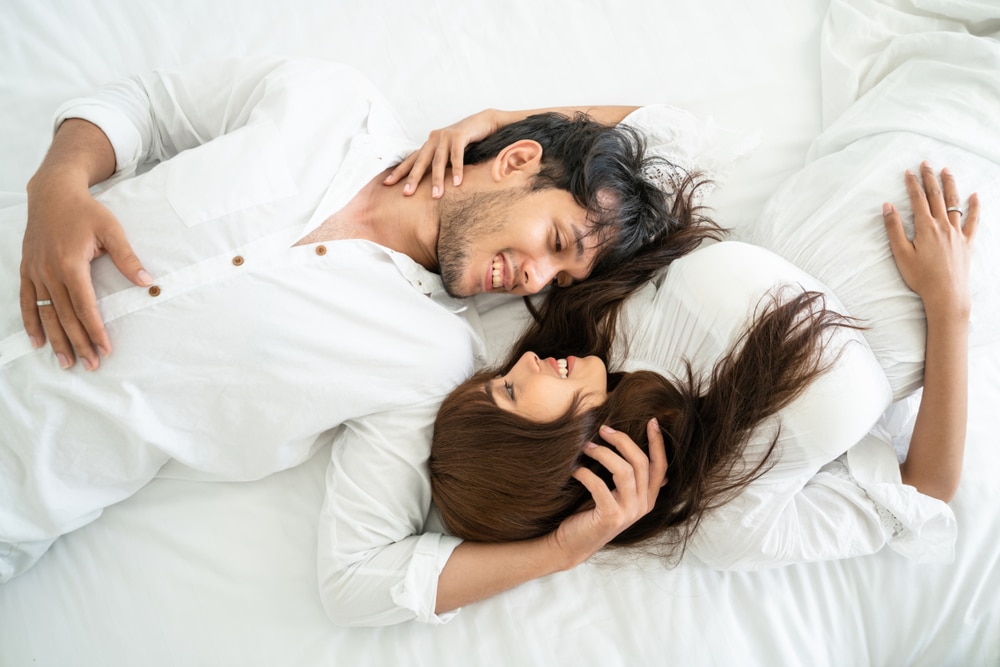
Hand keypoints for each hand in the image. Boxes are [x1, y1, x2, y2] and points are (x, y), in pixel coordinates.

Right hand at [21, 179, 149, 369]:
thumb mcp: (111, 230)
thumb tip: (147, 281)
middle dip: (80, 343)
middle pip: (66, 316)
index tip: (106, 349)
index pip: (85, 306)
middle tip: (92, 365)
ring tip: (66, 363)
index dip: (95, 330)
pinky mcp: (27, 270)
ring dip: (56, 340)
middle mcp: (49, 272)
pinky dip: (31, 323)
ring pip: (46, 314)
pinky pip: (27, 302)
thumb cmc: (86, 211)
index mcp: (70, 264)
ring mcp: (35, 272)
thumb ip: (127, 258)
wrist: (52, 193)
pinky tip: (38, 342)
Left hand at [382, 108, 510, 198]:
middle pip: (420, 162)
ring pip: (438, 161)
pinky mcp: (459, 135)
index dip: (399, 171)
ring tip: (436, 196)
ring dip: (437, 180)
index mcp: (429, 144)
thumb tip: (432, 184)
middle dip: (413, 178)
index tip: (387, 184)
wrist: (484, 122)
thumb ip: (440, 163)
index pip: (412, 160)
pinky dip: (456, 169)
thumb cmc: (467, 141)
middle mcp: (434, 139)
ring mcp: (446, 136)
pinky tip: (457, 183)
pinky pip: (457, 155)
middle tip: (406, 194)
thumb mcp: (449, 152)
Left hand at [549, 419, 667, 566]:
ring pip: (624, 471)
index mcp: (648, 498)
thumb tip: (630, 446)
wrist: (572, 544)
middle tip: (603, 429)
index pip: (661, 466)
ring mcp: (629, 512)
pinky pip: (599, 485)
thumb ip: (627, 476)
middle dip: (622, 440)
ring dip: (603, 453)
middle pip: (641, 462)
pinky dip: (585, 473)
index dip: (658, 443)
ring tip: (586, 446)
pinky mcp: (610, 517)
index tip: (652, 421)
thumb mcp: (614, 493)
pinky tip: (575, 470)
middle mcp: (643, 505)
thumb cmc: (590, 511)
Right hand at [883, 162, 978, 319]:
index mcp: (925, 227)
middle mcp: (943, 225)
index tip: (908, 172)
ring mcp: (957, 232)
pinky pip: (973, 220)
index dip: (912, 184)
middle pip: (936, 196)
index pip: (917, 199)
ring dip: (950, 185)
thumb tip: (887, 206)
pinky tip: (975, 196)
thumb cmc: (921, 277)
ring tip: (947, 171)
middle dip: (930, 178)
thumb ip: (894, 228)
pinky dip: (975, 207)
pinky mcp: (967, 242)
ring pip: (954, 203)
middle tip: (926, 164)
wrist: (947, 294)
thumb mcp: (901, 254)